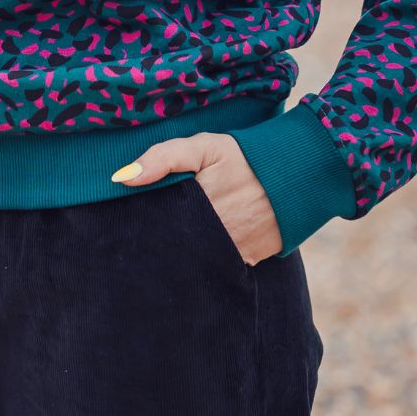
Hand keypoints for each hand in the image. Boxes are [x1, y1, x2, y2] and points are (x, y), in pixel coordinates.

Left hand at [110, 131, 283, 264]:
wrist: (295, 174)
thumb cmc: (243, 158)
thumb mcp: (203, 147)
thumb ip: (162, 158)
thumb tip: (121, 177)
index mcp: (196, 206)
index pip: (156, 224)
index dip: (143, 224)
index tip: (129, 222)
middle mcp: (212, 235)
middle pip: (173, 246)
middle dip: (160, 243)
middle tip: (149, 236)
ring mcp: (230, 252)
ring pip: (193, 260)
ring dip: (183, 254)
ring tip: (171, 246)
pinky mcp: (245, 261)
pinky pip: (217, 268)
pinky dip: (206, 262)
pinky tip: (196, 253)